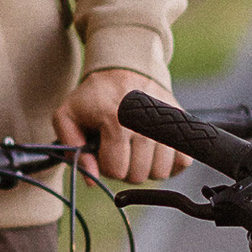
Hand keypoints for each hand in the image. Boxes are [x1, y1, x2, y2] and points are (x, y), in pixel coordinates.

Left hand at [58, 67, 187, 185]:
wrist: (124, 70)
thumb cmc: (93, 97)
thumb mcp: (67, 116)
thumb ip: (73, 150)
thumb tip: (92, 181)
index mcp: (116, 120)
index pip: (116, 171)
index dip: (105, 165)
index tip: (103, 149)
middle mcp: (145, 123)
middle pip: (138, 175)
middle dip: (125, 168)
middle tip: (119, 149)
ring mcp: (167, 123)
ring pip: (160, 172)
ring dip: (146, 167)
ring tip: (135, 148)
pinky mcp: (183, 124)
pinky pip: (182, 162)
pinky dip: (168, 162)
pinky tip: (153, 149)